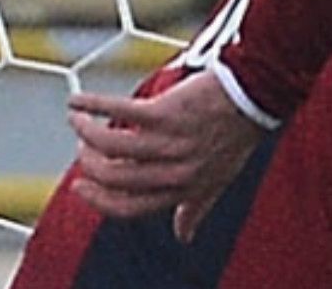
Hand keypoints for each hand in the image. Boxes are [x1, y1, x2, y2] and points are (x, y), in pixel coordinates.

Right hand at [67, 70, 267, 242]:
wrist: (256, 94)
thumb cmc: (235, 135)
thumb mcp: (220, 178)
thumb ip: (196, 207)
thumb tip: (184, 237)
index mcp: (184, 189)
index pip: (128, 207)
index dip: (98, 200)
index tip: (79, 186)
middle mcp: (176, 169)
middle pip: (114, 176)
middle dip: (89, 165)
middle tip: (82, 148)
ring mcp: (171, 140)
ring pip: (110, 145)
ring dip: (86, 133)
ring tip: (78, 121)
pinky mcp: (167, 111)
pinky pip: (117, 111)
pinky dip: (91, 106)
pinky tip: (76, 101)